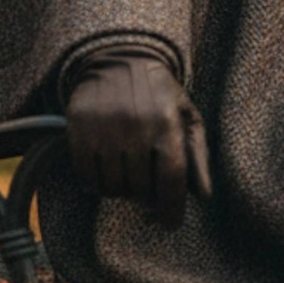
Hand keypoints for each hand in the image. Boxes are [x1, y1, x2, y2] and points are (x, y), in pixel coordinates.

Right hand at [65, 49, 211, 227]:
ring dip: (121, 191)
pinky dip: (96, 183)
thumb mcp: (187, 115)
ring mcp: (104, 128)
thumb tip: (204, 195)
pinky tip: (105, 172)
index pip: (171, 177)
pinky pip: (86, 175)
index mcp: (166, 122)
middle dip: (145, 197)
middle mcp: (135, 125)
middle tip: (146, 193)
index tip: (170, 223)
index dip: (171, 206)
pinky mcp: (78, 129)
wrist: (119, 58)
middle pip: (140, 186)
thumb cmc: (159, 93)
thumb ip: (197, 155)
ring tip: (127, 177)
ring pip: (112, 185)